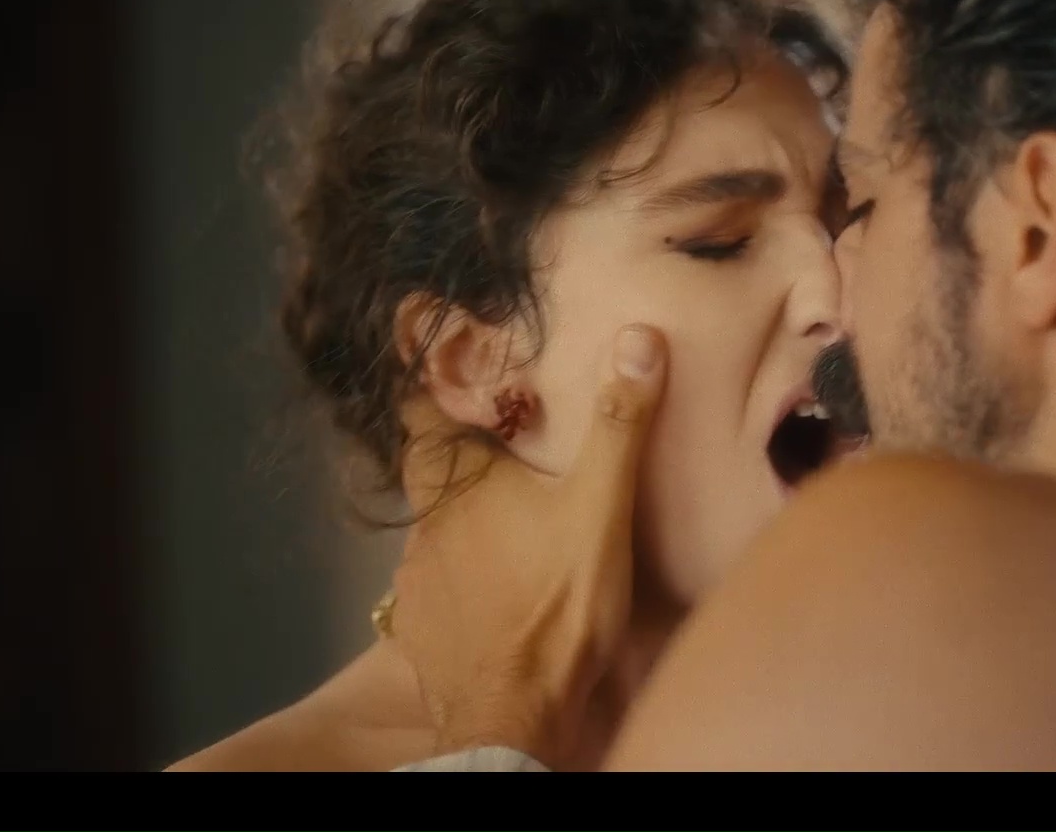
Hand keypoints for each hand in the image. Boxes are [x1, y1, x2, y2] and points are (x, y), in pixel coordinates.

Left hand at [385, 324, 666, 768]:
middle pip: (431, 469)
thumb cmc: (556, 604)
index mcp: (455, 481)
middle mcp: (423, 522)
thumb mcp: (602, 507)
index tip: (456, 367)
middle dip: (464, 454)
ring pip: (434, 528)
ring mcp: (416, 579)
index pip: (421, 410)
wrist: (515, 717)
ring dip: (466, 518)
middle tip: (510, 445)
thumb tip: (639, 338)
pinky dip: (462, 573)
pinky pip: (437, 582)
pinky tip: (497, 583)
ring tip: (513, 519)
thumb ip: (618, 425)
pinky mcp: (422, 628)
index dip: (435, 385)